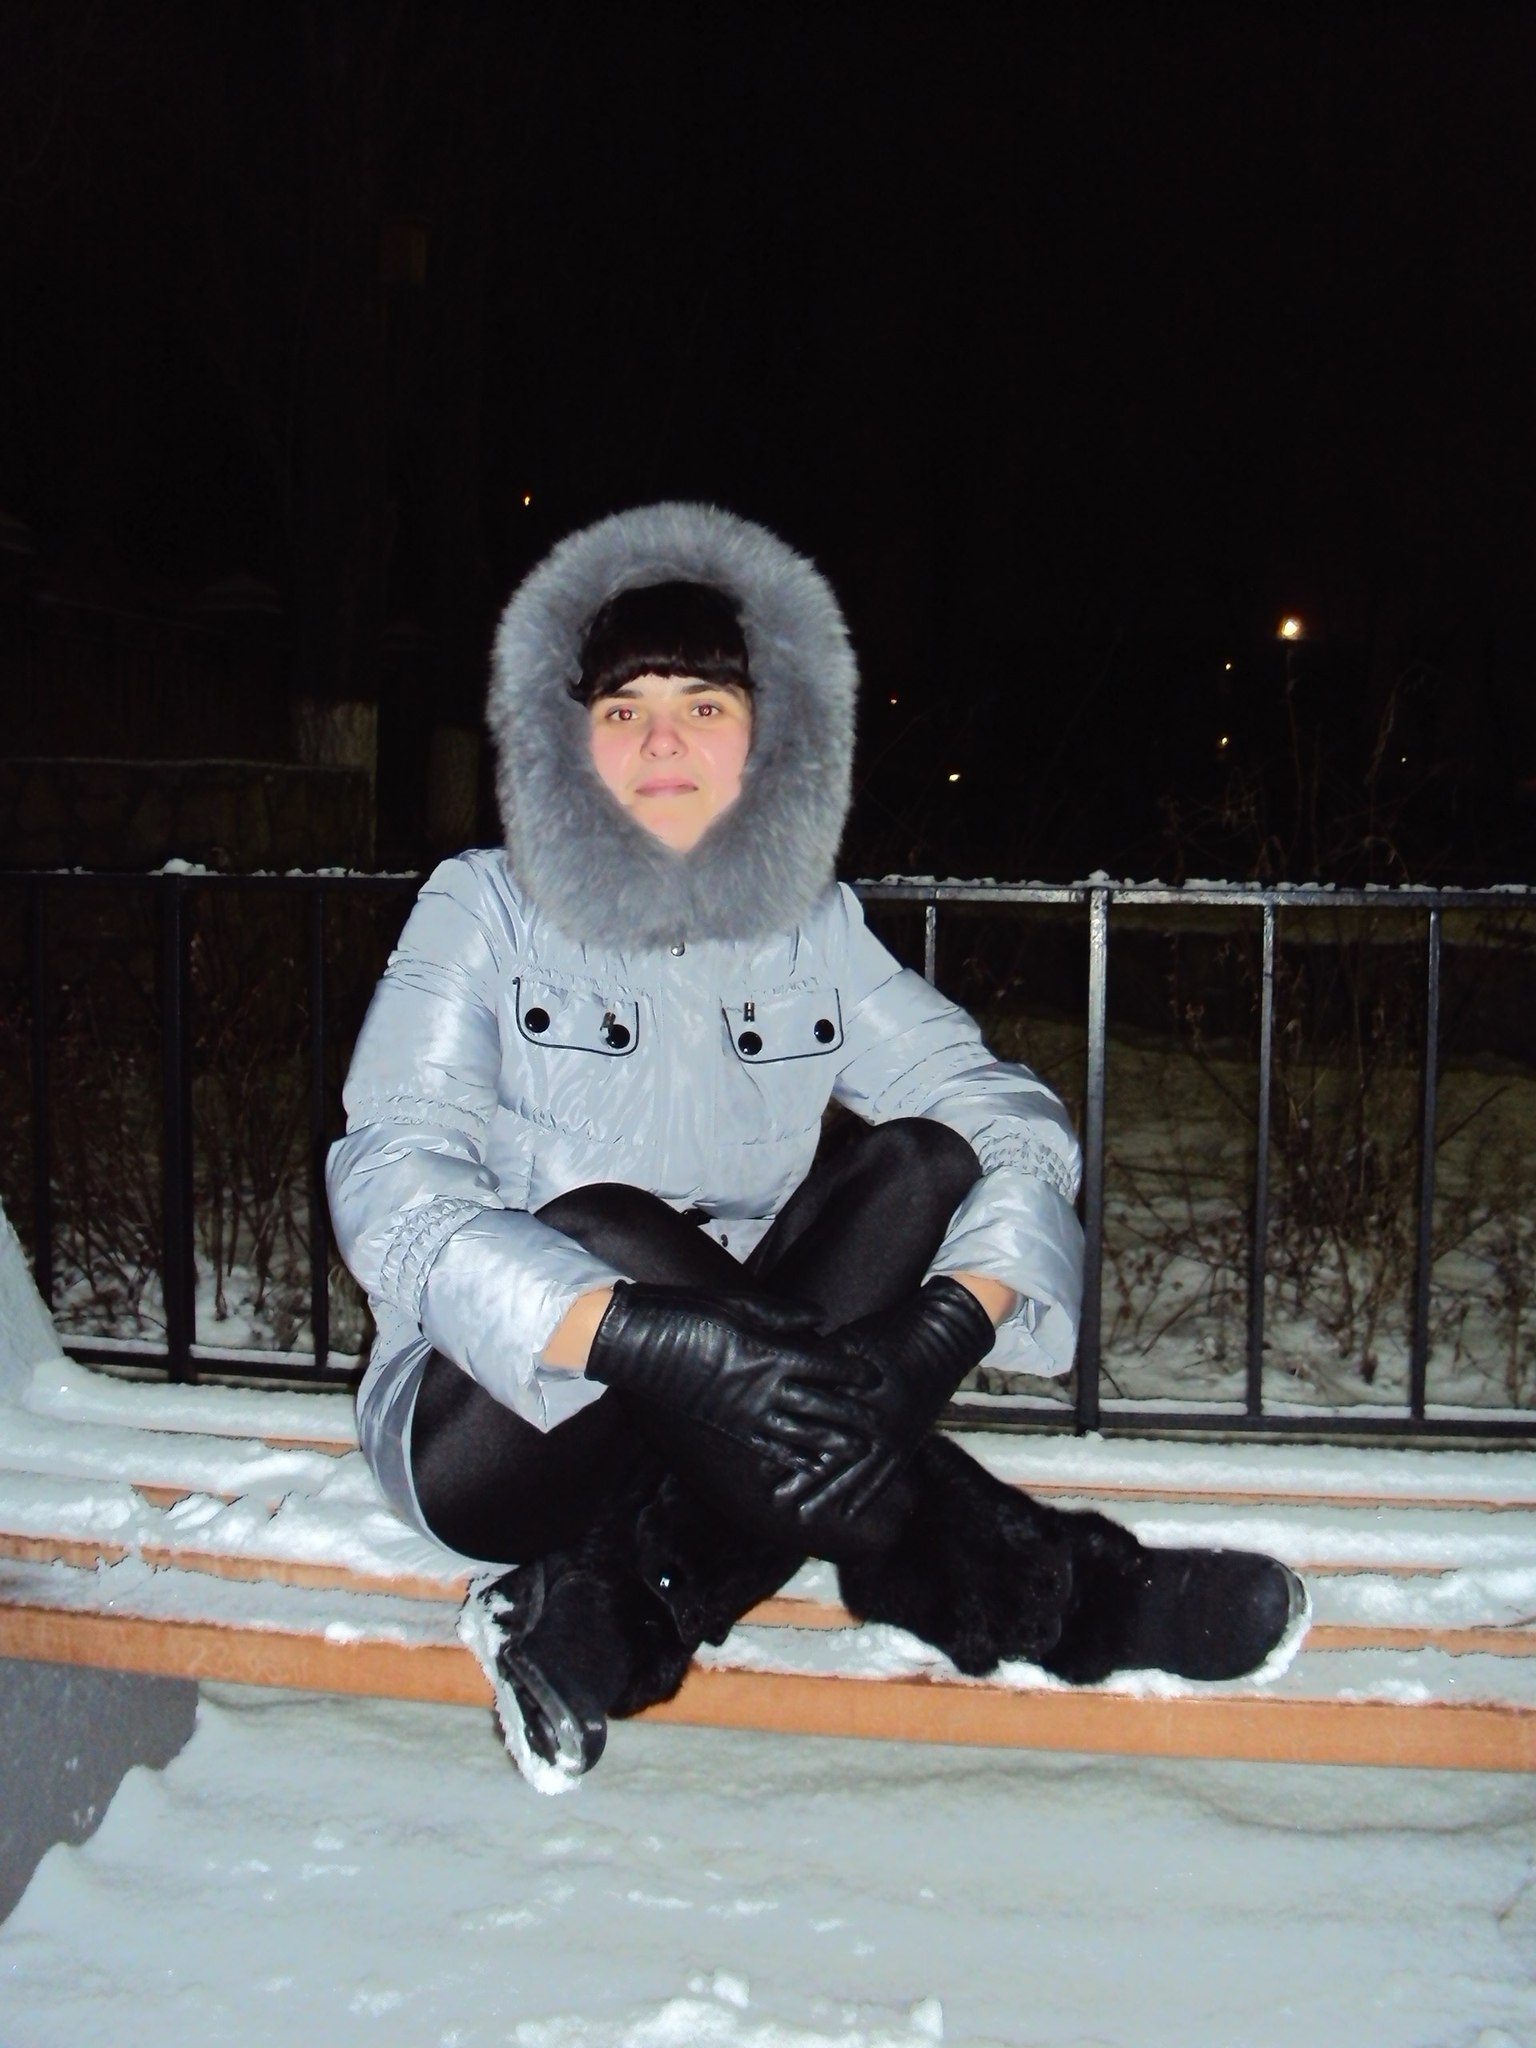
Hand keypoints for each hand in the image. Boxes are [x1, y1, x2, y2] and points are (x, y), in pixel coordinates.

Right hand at [585, 1281, 884, 1542]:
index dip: (853, 1372)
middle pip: (823, 1405)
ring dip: (832, 1443)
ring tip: (858, 1451)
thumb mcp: (740, 1304)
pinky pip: (769, 1447)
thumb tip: (820, 1319)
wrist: (642, 1343)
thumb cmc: (690, 1314)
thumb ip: (783, 1314)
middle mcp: (766, 1388)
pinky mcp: (730, 1427)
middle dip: (853, 1415)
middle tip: (881, 1423)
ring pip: (802, 1433)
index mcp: (771, 1352)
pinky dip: (793, 1457)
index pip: (826, 1365)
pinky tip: (811, 1465)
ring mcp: (748, 1412)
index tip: (875, 1376)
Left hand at [772, 1276, 996, 1523]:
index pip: (813, 1430)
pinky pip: (885, 1474)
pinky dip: (867, 1493)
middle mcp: (871, 1424)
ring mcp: (891, 1436)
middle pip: (830, 1458)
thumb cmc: (891, 1333)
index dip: (788, 1448)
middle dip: (802, 1480)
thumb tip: (785, 1374)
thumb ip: (820, 1364)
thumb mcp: (849, 1342)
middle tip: (776, 1500)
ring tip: (804, 1514)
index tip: (763, 1467)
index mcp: (853, 1399)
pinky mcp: (908, 1440)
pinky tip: (850, 1512)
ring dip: (828, 1494)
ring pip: (854, 1474)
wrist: (942, 1335)